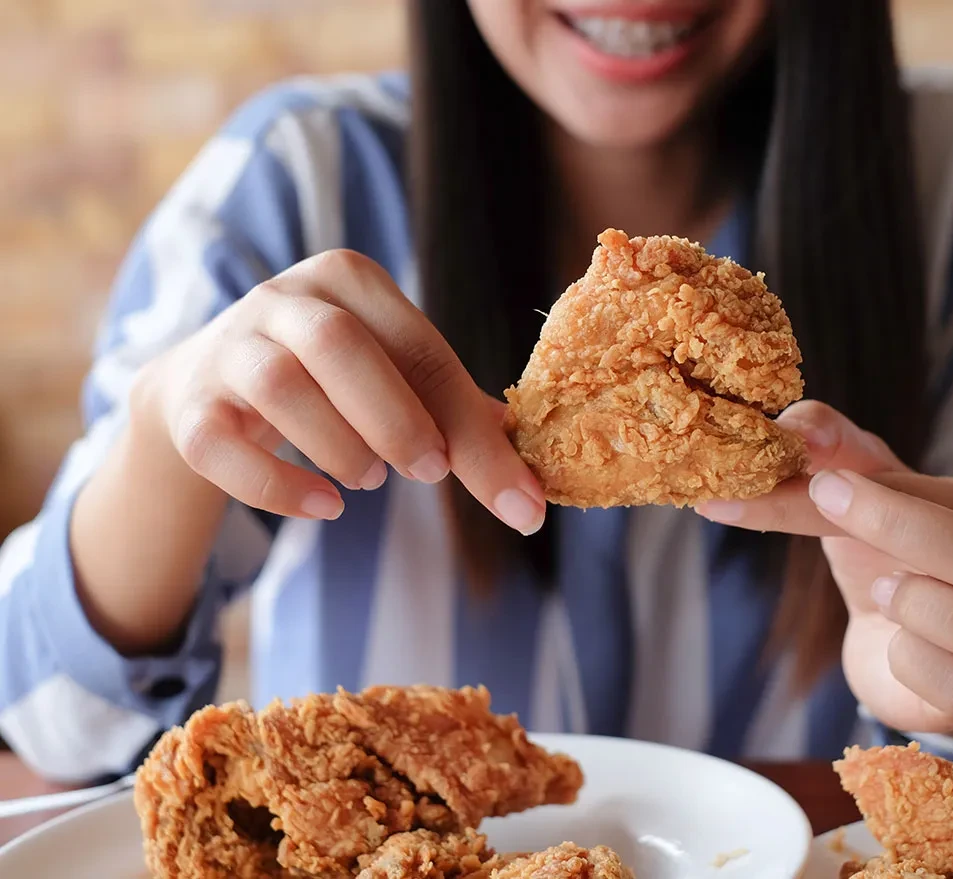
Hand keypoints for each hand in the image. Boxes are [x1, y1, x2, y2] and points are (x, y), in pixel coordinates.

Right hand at [132, 249, 545, 533]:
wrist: (207, 387)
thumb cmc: (331, 381)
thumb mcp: (396, 379)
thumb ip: (457, 417)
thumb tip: (531, 489)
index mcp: (350, 280)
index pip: (419, 345)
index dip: (465, 421)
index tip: (510, 492)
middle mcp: (282, 297)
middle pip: (337, 344)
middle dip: (395, 418)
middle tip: (428, 472)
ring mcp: (228, 346)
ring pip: (279, 385)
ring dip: (338, 445)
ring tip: (368, 479)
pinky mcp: (190, 404)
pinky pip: (222, 443)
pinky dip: (277, 486)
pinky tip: (327, 508)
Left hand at [697, 401, 952, 735]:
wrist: (897, 651)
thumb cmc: (884, 559)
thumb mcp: (855, 495)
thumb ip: (828, 451)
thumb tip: (790, 428)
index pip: (941, 498)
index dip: (870, 491)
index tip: (807, 476)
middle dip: (896, 529)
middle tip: (823, 506)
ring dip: (920, 607)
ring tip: (881, 591)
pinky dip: (915, 665)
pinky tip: (894, 646)